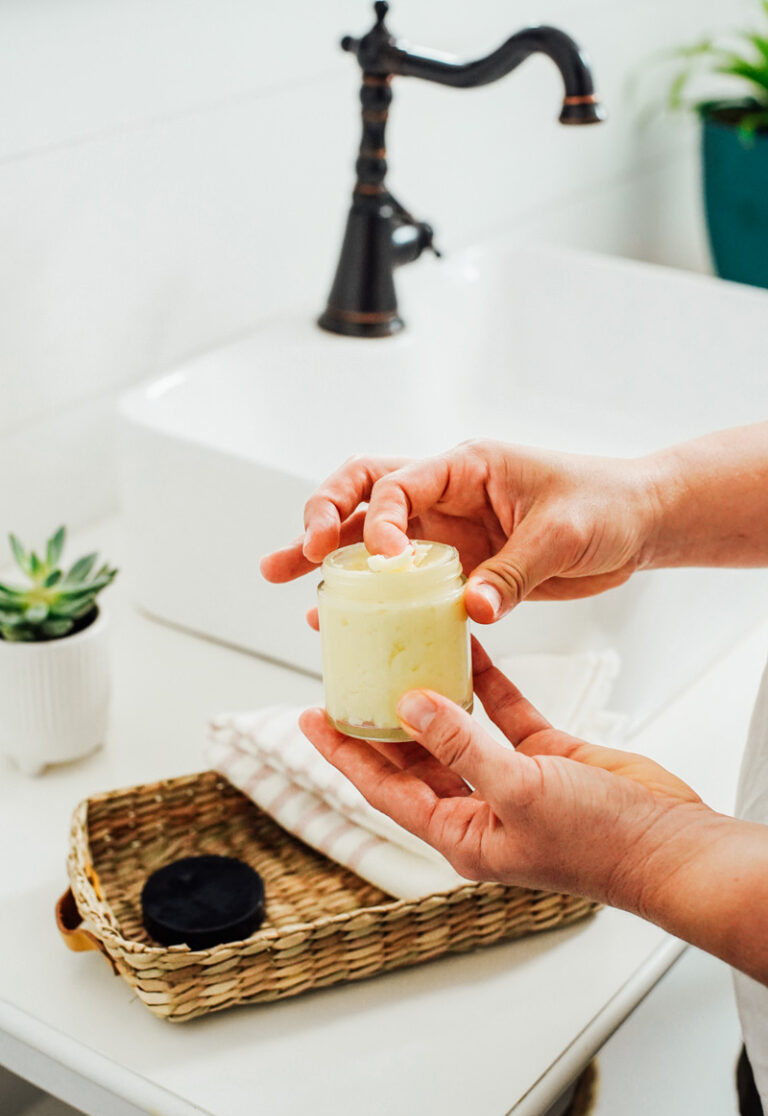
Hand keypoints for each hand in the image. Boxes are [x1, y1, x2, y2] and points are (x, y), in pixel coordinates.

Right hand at [260, 440, 659, 623]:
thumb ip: (513, 572)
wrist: (636, 524)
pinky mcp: (457, 565)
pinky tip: (333, 617)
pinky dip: (368, 596)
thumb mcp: (562, 535)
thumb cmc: (605, 506)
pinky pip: (402, 581)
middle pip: (364, 492)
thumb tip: (470, 611)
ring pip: (369, 535)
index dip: (378, 518)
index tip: (382, 560)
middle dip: (322, 516)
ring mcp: (446, 530)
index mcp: (466, 468)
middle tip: (299, 552)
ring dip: (324, 554)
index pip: (399, 482)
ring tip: (277, 575)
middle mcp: (445, 495)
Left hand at [299, 639, 702, 907]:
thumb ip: (463, 746)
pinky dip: (488, 683)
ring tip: (400, 654)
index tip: (311, 718)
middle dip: (382, 718)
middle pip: (414, 757)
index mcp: (461, 835)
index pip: (384, 789)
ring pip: (459, 728)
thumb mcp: (519, 792)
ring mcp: (512, 780)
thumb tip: (411, 704)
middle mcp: (479, 808)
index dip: (344, 754)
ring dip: (434, 693)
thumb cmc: (598, 842)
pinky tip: (468, 650)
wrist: (669, 844)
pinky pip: (504, 713)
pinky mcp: (546, 755)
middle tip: (352, 675)